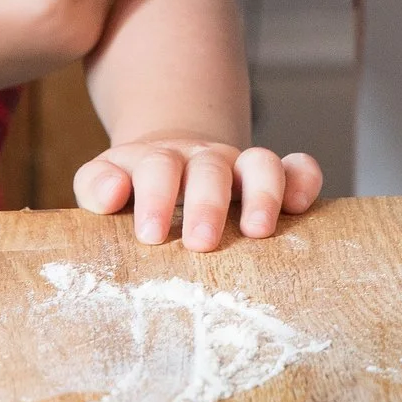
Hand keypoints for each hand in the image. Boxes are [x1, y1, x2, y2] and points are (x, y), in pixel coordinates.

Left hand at [75, 133, 324, 247]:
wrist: (168, 163)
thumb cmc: (133, 189)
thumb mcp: (104, 182)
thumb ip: (97, 186)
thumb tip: (113, 192)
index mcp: (157, 161)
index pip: (158, 168)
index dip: (156, 197)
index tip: (152, 235)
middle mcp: (202, 158)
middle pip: (210, 168)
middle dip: (208, 203)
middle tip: (201, 242)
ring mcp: (240, 165)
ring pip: (260, 162)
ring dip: (262, 193)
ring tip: (258, 231)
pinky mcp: (273, 176)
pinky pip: (298, 167)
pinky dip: (304, 180)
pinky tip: (300, 206)